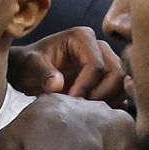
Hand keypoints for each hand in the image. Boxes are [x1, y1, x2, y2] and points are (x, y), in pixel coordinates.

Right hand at [0, 94, 135, 149]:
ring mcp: (99, 112)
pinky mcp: (120, 124)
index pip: (50, 116)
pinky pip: (126, 130)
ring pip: (101, 123)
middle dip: (76, 135)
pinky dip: (125, 142)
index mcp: (47, 104)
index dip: (47, 135)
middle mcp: (74, 103)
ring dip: (100, 138)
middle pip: (76, 117)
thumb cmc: (30, 144)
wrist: (61, 143)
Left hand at [7, 27, 124, 103]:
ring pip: (121, 85)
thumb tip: (57, 84)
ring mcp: (106, 62)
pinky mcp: (107, 78)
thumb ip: (42, 73)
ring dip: (106, 101)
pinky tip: (91, 112)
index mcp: (83, 37)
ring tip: (83, 110)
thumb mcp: (30, 66)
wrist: (27, 71)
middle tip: (81, 109)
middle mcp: (99, 47)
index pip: (96, 66)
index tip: (69, 100)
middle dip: (101, 95)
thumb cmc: (27, 64)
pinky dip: (110, 105)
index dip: (85, 87)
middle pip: (117, 74)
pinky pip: (119, 93)